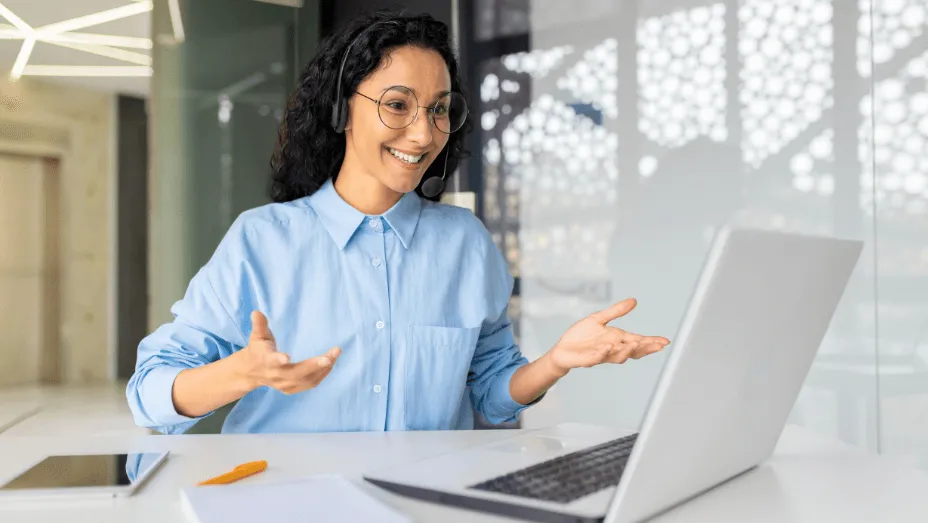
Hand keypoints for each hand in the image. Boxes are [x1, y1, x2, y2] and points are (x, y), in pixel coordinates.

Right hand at [237, 311, 340, 394]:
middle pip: (296, 373)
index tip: (286, 357)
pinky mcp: (292, 389)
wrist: (252, 372)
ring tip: (335, 354)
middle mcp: (276, 376)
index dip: (278, 360)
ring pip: (307, 380)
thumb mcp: (257, 336)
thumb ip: (259, 325)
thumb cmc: (258, 350)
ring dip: (323, 368)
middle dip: (314, 365)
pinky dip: (322, 374)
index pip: (271, 361)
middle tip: (330, 356)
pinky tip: (331, 362)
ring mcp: (284, 385)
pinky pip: (310, 384)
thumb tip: (256, 312)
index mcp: (266, 361)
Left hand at [545, 298, 668, 375]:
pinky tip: (609, 347)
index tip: (665, 341)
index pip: (639, 341)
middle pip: (633, 351)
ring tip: (637, 343)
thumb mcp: (599, 319)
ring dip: (628, 351)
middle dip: (646, 348)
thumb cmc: (581, 336)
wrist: (562, 350)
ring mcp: (602, 355)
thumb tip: (634, 300)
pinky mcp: (588, 359)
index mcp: (617, 339)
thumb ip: (616, 311)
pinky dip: (604, 352)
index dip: (652, 342)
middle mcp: (613, 349)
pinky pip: (598, 357)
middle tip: (658, 345)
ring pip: (619, 356)